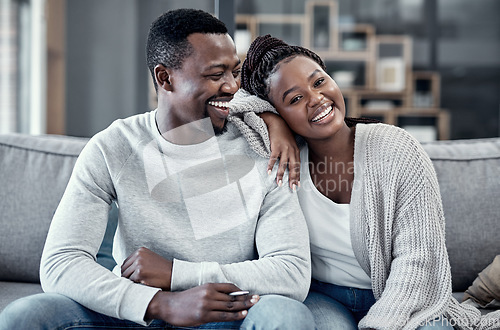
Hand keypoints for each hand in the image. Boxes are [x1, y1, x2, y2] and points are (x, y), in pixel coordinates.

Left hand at [121, 247, 171, 289]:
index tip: (132, 277)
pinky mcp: (139, 273)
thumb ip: (138, 261)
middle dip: (127, 277)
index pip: (126, 263)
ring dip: (130, 281)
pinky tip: (142, 285)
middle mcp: (138, 255)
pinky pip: (130, 282)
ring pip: (125, 276)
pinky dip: (134, 285)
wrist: (173, 274)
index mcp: (140, 250)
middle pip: (123, 269)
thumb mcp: (149, 259)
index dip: (128, 271)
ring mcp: (138, 264)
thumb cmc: (161, 270)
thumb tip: (122, 270)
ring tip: (139, 284)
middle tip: (135, 283)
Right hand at [145, 283, 259, 326]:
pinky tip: (243, 314)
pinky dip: (234, 315)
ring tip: (254, 306)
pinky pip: (223, 315)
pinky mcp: (204, 315)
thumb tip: (231, 297)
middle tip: (258, 298)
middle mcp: (209, 293)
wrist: (169, 306)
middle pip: (232, 297)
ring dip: (243, 306)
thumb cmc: (186, 299)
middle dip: (246, 298)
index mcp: (209, 285)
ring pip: (230, 306)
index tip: (250, 293)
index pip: (229, 286)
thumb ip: (214, 293)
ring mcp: (207, 305)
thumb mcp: (200, 291)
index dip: (241, 291)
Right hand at [260, 113, 300, 189]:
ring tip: (279, 183)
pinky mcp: (276, 146)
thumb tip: (291, 164)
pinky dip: (271, 166)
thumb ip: (292, 153)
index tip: (298, 185)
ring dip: (281, 175)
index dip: (298, 176)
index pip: (298, 166)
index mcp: (296, 152)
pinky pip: (273, 158)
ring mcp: (284, 149)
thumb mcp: (291, 144)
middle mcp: (292, 151)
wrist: (278, 123)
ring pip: (283, 165)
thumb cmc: (284, 134)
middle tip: (292, 188)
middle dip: (293, 178)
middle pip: (293, 167)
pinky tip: (269, 172)